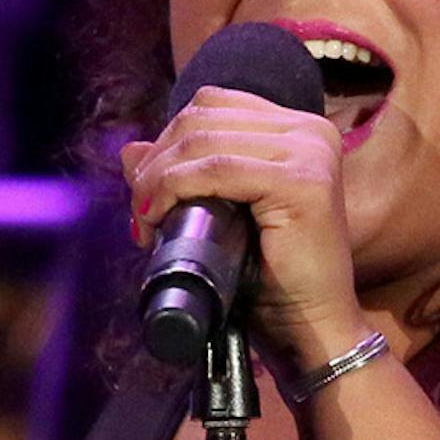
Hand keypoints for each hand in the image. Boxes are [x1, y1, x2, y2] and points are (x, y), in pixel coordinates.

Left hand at [122, 88, 365, 374]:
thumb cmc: (268, 284)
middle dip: (156, 162)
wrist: (310, 333)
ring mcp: (310, 152)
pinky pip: (217, 169)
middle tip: (139, 213)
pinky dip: (175, 189)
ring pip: (202, 139)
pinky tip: (159, 218)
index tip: (145, 194)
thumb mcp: (217, 218)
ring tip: (145, 221)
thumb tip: (129, 150)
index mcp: (297, 131)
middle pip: (202, 116)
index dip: (166, 142)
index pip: (212, 106)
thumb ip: (179, 177)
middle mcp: (310, 131)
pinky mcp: (302, 181)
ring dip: (157, 179)